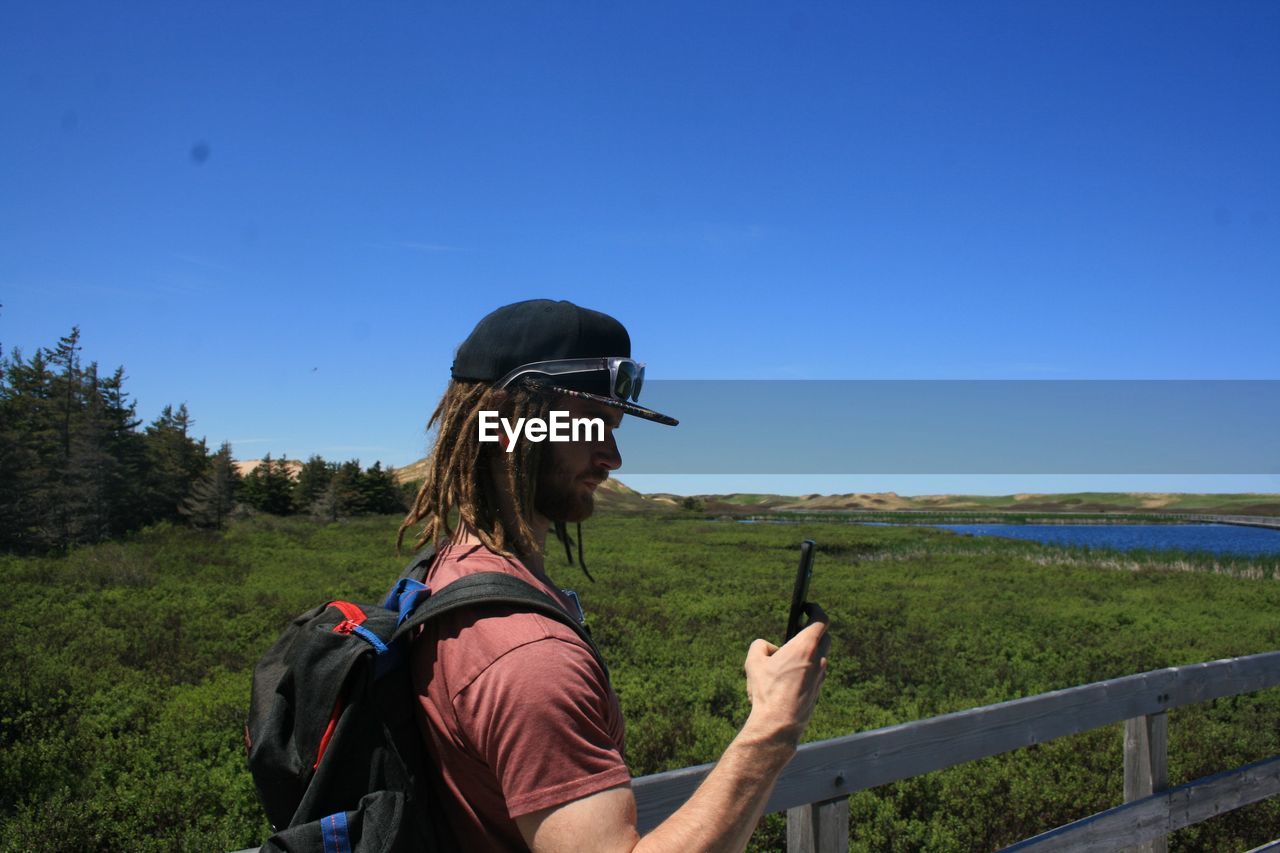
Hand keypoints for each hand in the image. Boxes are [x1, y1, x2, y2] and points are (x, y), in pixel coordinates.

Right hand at [742, 603, 829, 746]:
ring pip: (818, 657)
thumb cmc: (767, 691)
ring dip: (807, 653)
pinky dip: (805, 669)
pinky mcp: (818, 691)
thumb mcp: (754, 662)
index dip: (815, 609)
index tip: (807, 606)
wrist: (779, 724)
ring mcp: (821, 676)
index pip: (821, 620)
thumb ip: (760, 645)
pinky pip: (814, 673)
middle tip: (796, 631)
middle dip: (812, 631)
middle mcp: (818, 660)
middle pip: (823, 638)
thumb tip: (769, 648)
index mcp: (805, 647)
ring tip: (786, 659)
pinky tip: (787, 678)